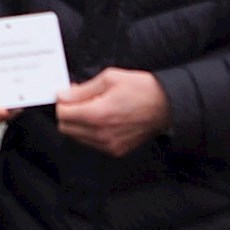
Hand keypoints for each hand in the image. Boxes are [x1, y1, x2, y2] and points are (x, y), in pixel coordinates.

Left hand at [52, 68, 172, 157]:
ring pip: (77, 137)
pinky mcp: (116, 150)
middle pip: (66, 128)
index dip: (62, 102)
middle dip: (68, 113)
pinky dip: (91, 133)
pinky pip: (92, 144)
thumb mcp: (111, 78)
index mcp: (98, 114)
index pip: (62, 114)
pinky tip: (103, 120)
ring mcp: (109, 145)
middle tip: (79, 100)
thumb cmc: (142, 89)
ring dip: (79, 123)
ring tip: (94, 108)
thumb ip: (83, 89)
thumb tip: (62, 95)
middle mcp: (101, 134)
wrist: (167, 106)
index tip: (67, 95)